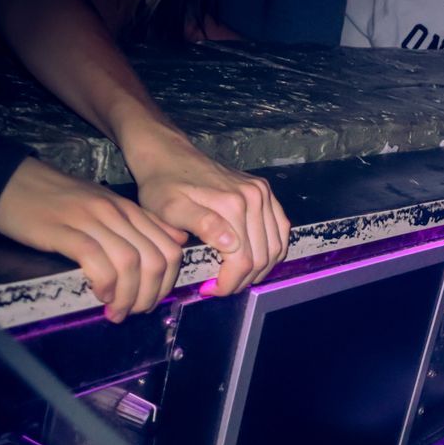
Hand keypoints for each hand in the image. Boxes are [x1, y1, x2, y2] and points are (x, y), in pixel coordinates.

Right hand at [0, 157, 181, 322]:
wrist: (8, 180)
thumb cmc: (56, 198)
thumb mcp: (105, 204)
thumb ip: (140, 223)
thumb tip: (176, 240)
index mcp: (128, 209)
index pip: (169, 249)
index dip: (167, 282)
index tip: (151, 301)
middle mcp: (115, 213)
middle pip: (154, 260)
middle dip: (150, 294)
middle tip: (133, 312)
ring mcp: (89, 219)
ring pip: (129, 262)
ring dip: (127, 295)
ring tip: (115, 312)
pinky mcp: (62, 229)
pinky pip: (95, 258)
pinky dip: (104, 282)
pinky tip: (98, 294)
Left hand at [122, 129, 289, 294]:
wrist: (168, 154)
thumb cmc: (162, 185)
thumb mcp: (170, 208)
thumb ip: (202, 225)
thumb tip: (232, 245)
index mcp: (231, 205)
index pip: (242, 261)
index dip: (228, 283)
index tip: (209, 290)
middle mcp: (254, 198)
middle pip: (262, 257)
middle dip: (242, 280)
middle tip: (221, 286)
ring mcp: (263, 193)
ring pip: (276, 247)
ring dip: (260, 269)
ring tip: (236, 276)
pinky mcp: (265, 191)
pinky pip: (281, 229)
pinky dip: (273, 250)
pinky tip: (256, 258)